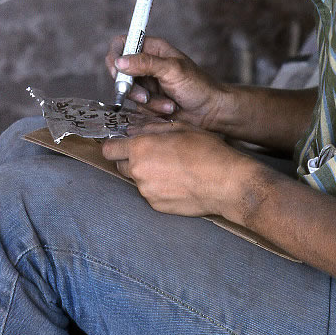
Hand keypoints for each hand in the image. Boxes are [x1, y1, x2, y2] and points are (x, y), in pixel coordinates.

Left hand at [102, 122, 251, 216]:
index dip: (115, 145)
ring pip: (138, 180)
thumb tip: (134, 130)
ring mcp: (147, 192)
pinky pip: (150, 193)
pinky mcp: (157, 206)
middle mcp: (138, 172)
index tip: (123, 144)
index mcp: (141, 149)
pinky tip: (178, 181)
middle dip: (131, 159)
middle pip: (121, 165)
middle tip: (154, 154)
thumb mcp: (180, 128)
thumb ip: (151, 128)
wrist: (226, 183)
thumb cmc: (207, 151)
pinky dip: (159, 187)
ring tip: (172, 168)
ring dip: (148, 174)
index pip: (109, 149)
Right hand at [106, 36, 233, 130]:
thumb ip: (145, 63)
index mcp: (153, 48)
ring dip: (148, 101)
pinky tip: (169, 108)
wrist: (211, 111)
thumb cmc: (198, 85)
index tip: (118, 72)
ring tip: (168, 104)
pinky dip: (153, 109)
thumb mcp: (172, 70)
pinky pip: (138, 106)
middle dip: (132, 87)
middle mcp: (146, 64)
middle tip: (145, 96)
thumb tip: (119, 61)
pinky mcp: (149, 100)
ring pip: (128, 92)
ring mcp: (147, 83)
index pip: (123, 44)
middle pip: (120, 72)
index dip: (116, 56)